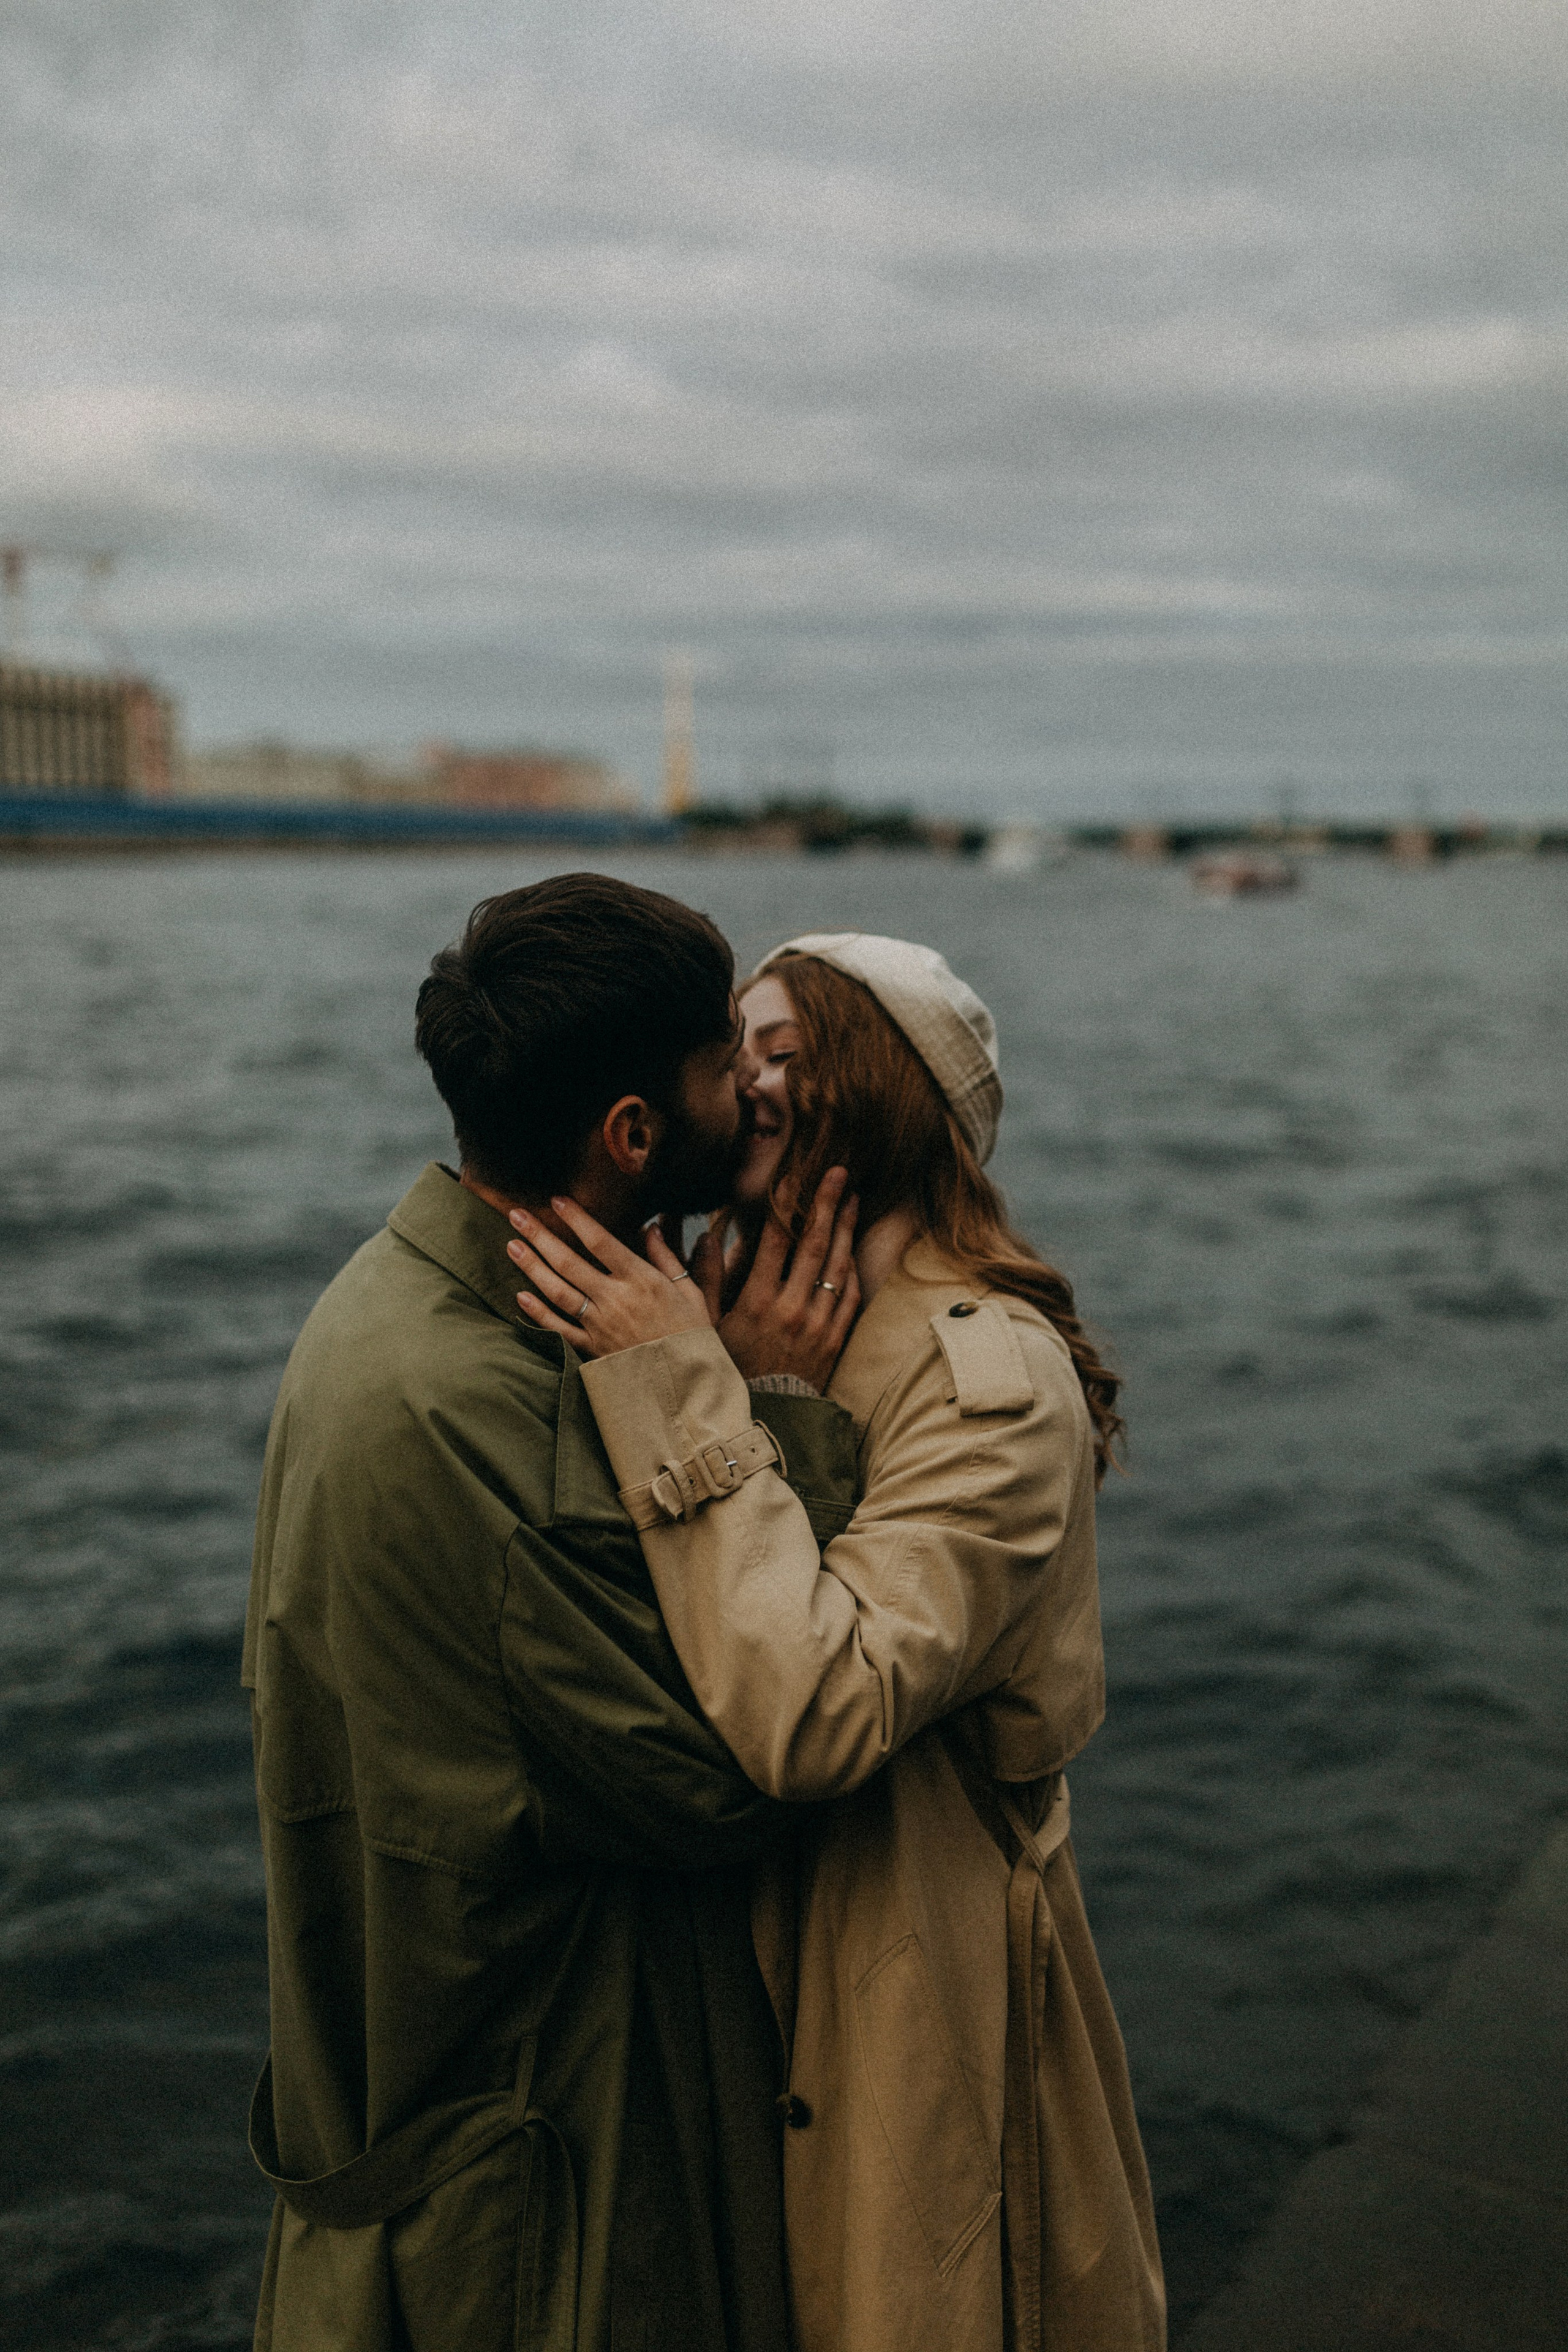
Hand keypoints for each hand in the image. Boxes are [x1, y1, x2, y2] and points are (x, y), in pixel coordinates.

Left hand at [507, 1197, 712, 1357]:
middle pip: (569, 1262)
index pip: (600, 1241)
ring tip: (511, 1245)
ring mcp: (599, 1325)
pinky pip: (558, 1329)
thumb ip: (667, 1258)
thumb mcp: (691, 1292)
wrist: (686, 1385)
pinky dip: (537, 1313)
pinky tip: (519, 1296)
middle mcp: (615, 1299)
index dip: (576, 1218)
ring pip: (557, 1291)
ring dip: (532, 1267)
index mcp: (641, 1279)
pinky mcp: (592, 1349)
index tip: (557, 1200)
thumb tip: (651, 1228)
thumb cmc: (692, 1335)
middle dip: (540, 1236)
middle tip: (516, 1214)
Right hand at [715, 1167, 860, 1387]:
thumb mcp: (709, 1326)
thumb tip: (708, 1236)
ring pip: (838, 1266)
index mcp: (758, 1301)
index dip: (784, 1205)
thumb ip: (707, 1280)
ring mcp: (819, 1324)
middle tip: (838, 1172)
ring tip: (853, 1199)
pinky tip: (852, 1249)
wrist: (765, 1415)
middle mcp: (792, 1308)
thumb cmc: (730, 1368)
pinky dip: (853, 1269)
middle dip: (826, 1203)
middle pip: (814, 1245)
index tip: (792, 1176)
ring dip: (846, 1229)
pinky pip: (851, 1296)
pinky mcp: (836, 1340)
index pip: (774, 1240)